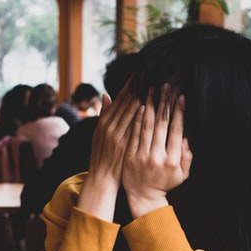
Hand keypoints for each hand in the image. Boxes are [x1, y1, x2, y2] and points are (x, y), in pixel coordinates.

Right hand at [77, 83, 140, 220]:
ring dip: (141, 97)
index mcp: (104, 122)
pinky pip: (132, 128)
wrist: (102, 178)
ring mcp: (116, 136)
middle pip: (126, 101)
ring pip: (129, 112)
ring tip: (152, 84)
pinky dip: (139, 116)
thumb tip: (105, 95)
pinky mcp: (123, 145)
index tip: (140, 72)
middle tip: (150, 72)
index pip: (120, 98)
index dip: (130, 85)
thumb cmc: (103, 155)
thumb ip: (104, 115)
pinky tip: (147, 106)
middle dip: (138, 87)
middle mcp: (109, 127)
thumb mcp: (99, 133)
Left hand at [122, 84, 192, 217]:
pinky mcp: (129, 155)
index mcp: (172, 160)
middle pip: (162, 124)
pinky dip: (137, 118)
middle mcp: (157, 157)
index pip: (176, 130)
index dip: (179, 112)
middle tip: (166, 86)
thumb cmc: (165, 183)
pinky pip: (134, 133)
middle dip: (164, 102)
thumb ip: (187, 156)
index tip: (181, 96)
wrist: (143, 197)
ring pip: (147, 126)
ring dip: (150, 105)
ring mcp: (142, 156)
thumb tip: (186, 137)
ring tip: (152, 89)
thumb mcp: (182, 174)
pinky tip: (140, 105)